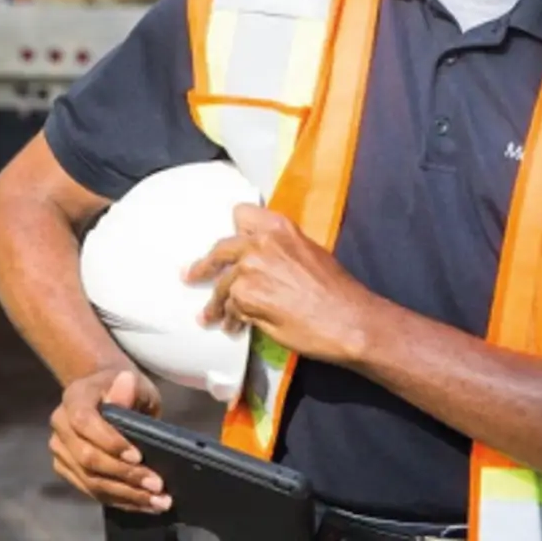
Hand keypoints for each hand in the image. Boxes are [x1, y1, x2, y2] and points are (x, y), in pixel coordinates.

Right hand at [49, 368, 169, 511]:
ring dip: (126, 494)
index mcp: (74, 398)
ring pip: (90, 480)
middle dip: (124, 475)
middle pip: (87, 458)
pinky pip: (92, 491)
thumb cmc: (124, 387)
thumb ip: (129, 387)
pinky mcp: (67, 471)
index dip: (110, 442)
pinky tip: (144, 504)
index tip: (138, 457)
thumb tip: (123, 389)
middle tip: (157, 484)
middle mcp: (60, 426)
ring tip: (158, 501)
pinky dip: (120, 500)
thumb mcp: (133, 381)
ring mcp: (61, 452)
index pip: (85, 422)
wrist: (105, 393)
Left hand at [184, 204, 379, 364]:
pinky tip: (234, 327)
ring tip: (211, 315)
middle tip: (193, 275)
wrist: (348, 320)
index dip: (234, 229)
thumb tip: (262, 264)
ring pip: (221, 284)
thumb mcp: (309, 254)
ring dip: (216, 302)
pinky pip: (229, 308)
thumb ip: (281, 251)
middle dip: (204, 266)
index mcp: (280, 227)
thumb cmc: (336, 292)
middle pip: (220, 250)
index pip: (241, 214)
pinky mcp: (246, 298)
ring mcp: (250, 270)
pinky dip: (230, 319)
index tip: (228, 241)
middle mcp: (261, 243)